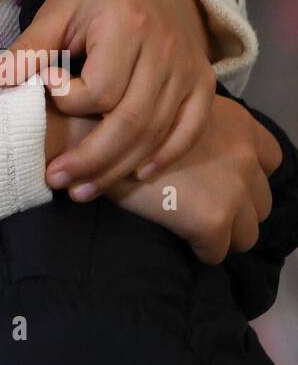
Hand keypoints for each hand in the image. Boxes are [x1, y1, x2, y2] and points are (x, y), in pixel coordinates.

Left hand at [0, 0, 216, 195]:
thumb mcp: (60, 8)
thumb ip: (30, 48)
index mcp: (127, 26)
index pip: (100, 89)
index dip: (69, 101)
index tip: (46, 90)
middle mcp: (165, 51)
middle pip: (131, 121)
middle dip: (91, 159)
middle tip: (56, 179)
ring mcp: (189, 70)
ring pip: (156, 133)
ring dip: (118, 168)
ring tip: (81, 189)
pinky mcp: (203, 83)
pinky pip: (190, 130)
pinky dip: (165, 156)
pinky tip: (135, 173)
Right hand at [107, 95, 281, 263]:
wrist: (94, 136)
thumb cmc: (123, 120)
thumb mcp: (174, 112)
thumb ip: (198, 131)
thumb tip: (202, 158)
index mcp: (239, 124)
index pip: (271, 158)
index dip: (246, 174)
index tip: (220, 180)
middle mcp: (245, 154)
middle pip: (262, 200)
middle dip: (237, 206)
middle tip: (201, 204)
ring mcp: (234, 188)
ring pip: (249, 232)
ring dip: (224, 230)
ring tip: (192, 224)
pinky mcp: (213, 219)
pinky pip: (218, 252)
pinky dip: (201, 249)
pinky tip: (177, 236)